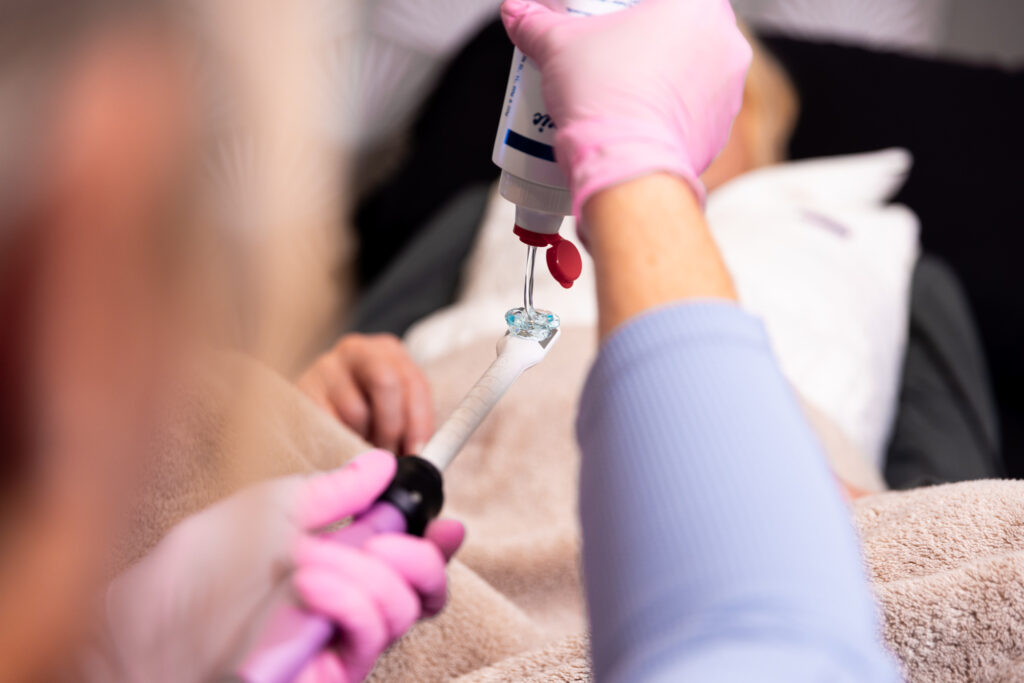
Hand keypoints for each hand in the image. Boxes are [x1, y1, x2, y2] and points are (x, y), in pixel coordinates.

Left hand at [102, 450, 462, 682]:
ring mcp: (338, 642)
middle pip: (422, 590)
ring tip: (313, 561)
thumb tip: (382, 465)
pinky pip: (372, 628)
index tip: (449, 522)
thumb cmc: (193, 571)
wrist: (146, 629)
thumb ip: (330, 491)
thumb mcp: (267, 508)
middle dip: (416, 552)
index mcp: (334, 568)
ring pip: (404, 604)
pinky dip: (352, 595)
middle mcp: (344, 607)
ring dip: (368, 569)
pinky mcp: (332, 672)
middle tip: (385, 537)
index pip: (404, 565)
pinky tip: (313, 581)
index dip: (435, 545)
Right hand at [298, 334, 433, 454]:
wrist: (312, 407)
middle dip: (392, 426)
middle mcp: (356, 349)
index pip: (413, 381)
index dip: (419, 422)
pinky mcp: (302, 391)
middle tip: (389, 454)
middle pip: (386, 382)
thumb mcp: (393, 405)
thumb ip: (409, 421)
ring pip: (357, 410)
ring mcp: (326, 367)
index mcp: (387, 350)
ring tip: (363, 450)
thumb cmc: (364, 408)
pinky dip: (340, 443)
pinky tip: (342, 448)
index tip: (418, 452)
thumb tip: (420, 455)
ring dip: (365, 439)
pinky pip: (328, 425)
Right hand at [501, 0, 751, 215]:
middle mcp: (724, 40)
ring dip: (669, 73)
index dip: (638, 7)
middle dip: (655, 35)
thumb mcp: (557, 48)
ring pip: (698, 67)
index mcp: (693, 3)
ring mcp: (730, 88)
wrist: (625, 169)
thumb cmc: (602, 98)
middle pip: (688, 25)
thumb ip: (535, 24)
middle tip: (619, 50)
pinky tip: (642, 120)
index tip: (618, 16)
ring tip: (628, 89)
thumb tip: (515, 11)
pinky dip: (675, 112)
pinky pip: (699, 110)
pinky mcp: (721, 129)